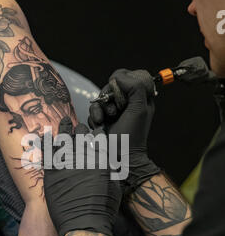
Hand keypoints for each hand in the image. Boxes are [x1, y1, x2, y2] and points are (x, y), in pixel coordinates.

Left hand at [43, 117, 121, 235]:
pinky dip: (46, 142)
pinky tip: (45, 135)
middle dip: (81, 130)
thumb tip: (108, 164)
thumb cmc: (102, 210)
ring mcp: (66, 164)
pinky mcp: (52, 173)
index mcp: (101, 160)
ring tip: (64, 121)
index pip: (99, 139)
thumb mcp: (114, 188)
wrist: (83, 225)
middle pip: (82, 136)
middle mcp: (84, 158)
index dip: (97, 133)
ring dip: (65, 129)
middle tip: (79, 126)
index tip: (95, 131)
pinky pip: (47, 153)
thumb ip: (111, 172)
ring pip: (65, 140)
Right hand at [89, 69, 159, 193]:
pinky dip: (94, 116)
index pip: (130, 76)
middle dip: (108, 97)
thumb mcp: (139, 109)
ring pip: (101, 97)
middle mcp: (128, 102)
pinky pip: (94, 108)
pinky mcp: (103, 119)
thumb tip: (119, 76)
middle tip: (113, 111)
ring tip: (103, 121)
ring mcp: (115, 110)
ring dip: (99, 108)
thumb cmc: (132, 137)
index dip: (122, 82)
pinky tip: (99, 125)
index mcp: (141, 97)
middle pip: (112, 85)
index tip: (121, 95)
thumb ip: (135, 87)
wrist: (119, 158)